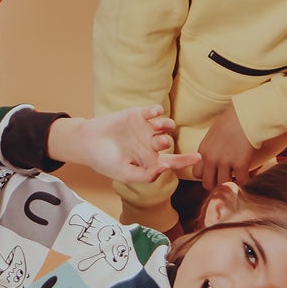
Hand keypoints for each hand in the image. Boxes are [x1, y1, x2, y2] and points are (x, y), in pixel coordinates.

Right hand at [47, 107, 198, 188]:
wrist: (87, 143)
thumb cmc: (105, 161)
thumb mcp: (124, 174)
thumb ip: (145, 176)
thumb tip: (165, 170)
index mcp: (150, 160)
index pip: (173, 161)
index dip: (187, 160)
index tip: (199, 158)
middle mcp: (150, 144)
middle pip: (169, 141)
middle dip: (166, 141)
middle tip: (156, 142)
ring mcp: (144, 129)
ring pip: (166, 125)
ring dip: (165, 126)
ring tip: (155, 127)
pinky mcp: (137, 115)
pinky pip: (154, 111)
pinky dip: (157, 111)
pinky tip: (152, 114)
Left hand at [194, 103, 257, 191]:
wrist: (246, 115)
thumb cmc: (231, 121)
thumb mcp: (212, 135)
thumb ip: (210, 149)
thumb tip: (212, 161)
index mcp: (203, 151)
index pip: (197, 174)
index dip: (207, 175)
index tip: (216, 173)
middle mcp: (211, 158)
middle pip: (207, 184)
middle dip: (217, 184)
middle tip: (226, 179)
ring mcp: (225, 162)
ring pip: (223, 185)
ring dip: (231, 183)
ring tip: (237, 177)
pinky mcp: (240, 164)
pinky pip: (241, 181)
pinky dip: (245, 180)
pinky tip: (248, 174)